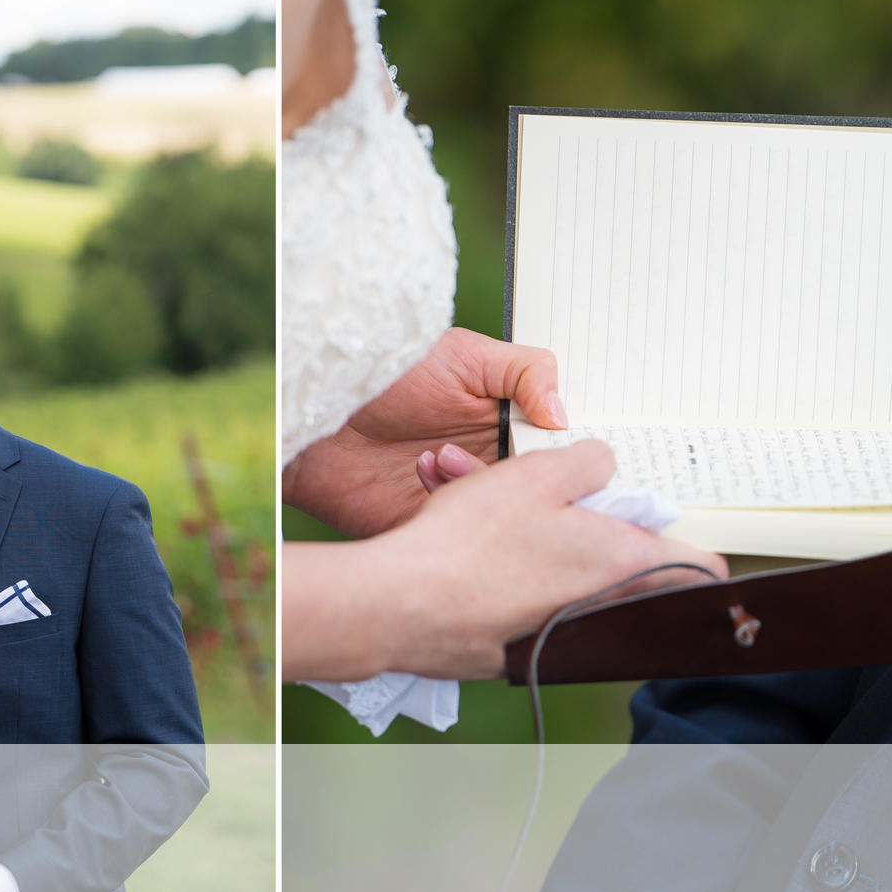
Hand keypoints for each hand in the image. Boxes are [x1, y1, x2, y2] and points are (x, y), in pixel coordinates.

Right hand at [282, 439, 726, 680]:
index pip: (700, 568)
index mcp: (622, 565)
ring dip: (529, 531)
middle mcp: (598, 609)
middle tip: (550, 493)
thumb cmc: (469, 544)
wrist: (398, 604)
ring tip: (472, 490)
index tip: (675, 524)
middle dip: (586, 520)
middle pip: (620, 561)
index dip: (694, 541)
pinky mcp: (509, 648)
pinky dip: (500, 565)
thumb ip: (588, 462)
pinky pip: (521, 595)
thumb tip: (602, 467)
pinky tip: (458, 529)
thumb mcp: (539, 473)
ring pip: (560, 571)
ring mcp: (553, 634)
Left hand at [284, 328, 568, 538]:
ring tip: (440, 456)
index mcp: (511, 423)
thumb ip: (527, 372)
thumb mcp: (465, 356)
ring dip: (479, 486)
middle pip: (542, 488)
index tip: (573, 452)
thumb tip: (564, 414)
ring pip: (506, 515)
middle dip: (530, 477)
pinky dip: (450, 509)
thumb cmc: (387, 375)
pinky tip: (422, 474)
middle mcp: (493, 463)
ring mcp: (464, 498)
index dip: (571, 454)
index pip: (560, 448)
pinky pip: (463, 534)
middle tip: (503, 454)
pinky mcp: (434, 527)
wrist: (318, 415)